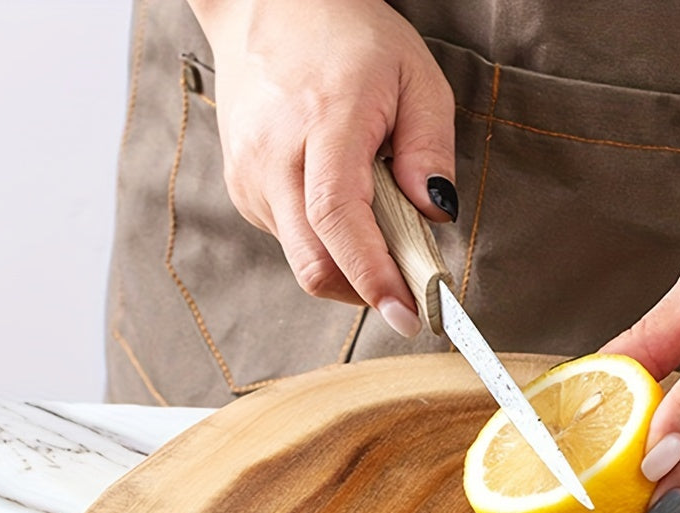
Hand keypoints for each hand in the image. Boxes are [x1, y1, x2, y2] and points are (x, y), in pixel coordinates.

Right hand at [189, 0, 456, 334]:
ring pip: (304, 260)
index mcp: (321, 121)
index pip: (338, 219)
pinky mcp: (244, 190)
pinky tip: (344, 204)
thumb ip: (431, 148)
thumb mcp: (415, 75)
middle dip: (365, 291)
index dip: (373, 276)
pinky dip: (328, 243)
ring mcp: (250, 177)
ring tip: (379, 221)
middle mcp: (273, 156)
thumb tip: (435, 215)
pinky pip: (293, 241)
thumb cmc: (348, 37)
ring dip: (349, 265)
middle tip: (408, 296)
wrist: (267, 7)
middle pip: (314, 262)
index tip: (406, 314)